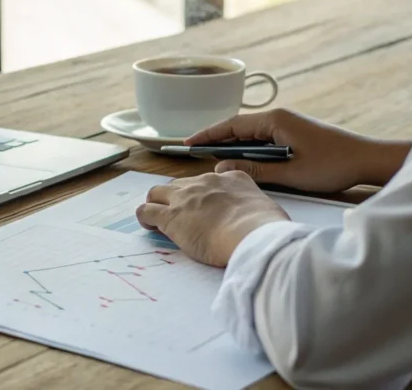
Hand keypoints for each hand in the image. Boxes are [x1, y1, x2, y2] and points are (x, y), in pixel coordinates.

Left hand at [136, 171, 288, 266]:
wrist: (252, 233)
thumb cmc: (265, 226)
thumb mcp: (265, 205)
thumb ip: (254, 203)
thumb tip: (257, 212)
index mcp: (230, 178)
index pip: (208, 180)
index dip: (202, 193)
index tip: (203, 206)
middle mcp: (204, 182)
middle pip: (180, 184)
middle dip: (176, 198)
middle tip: (179, 215)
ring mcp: (184, 197)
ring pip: (157, 192)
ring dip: (156, 204)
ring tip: (159, 219)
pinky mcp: (170, 216)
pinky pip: (146, 210)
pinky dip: (145, 217)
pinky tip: (150, 227)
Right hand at [184, 108, 411, 192]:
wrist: (369, 159)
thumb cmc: (333, 165)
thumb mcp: (290, 172)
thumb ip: (254, 170)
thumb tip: (222, 169)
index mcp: (275, 120)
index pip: (231, 125)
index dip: (207, 134)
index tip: (187, 142)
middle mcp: (279, 117)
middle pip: (238, 126)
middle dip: (215, 138)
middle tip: (193, 151)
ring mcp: (287, 124)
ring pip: (250, 133)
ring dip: (231, 144)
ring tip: (210, 156)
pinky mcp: (294, 133)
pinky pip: (262, 137)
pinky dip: (247, 147)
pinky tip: (240, 159)